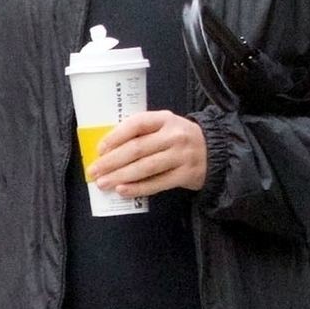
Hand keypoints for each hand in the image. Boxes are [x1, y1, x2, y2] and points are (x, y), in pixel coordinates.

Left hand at [90, 110, 206, 196]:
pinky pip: (157, 183)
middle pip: (137, 148)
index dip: (116, 136)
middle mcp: (174, 135)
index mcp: (165, 118)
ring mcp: (182, 155)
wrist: (216, 152)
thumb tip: (107, 150)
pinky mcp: (186, 174)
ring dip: (120, 176)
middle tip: (94, 171)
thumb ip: (142, 133)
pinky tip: (123, 190)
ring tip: (103, 183)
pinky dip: (138, 188)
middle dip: (112, 161)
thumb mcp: (165, 127)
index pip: (137, 124)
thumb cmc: (179, 139)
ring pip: (145, 167)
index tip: (100, 149)